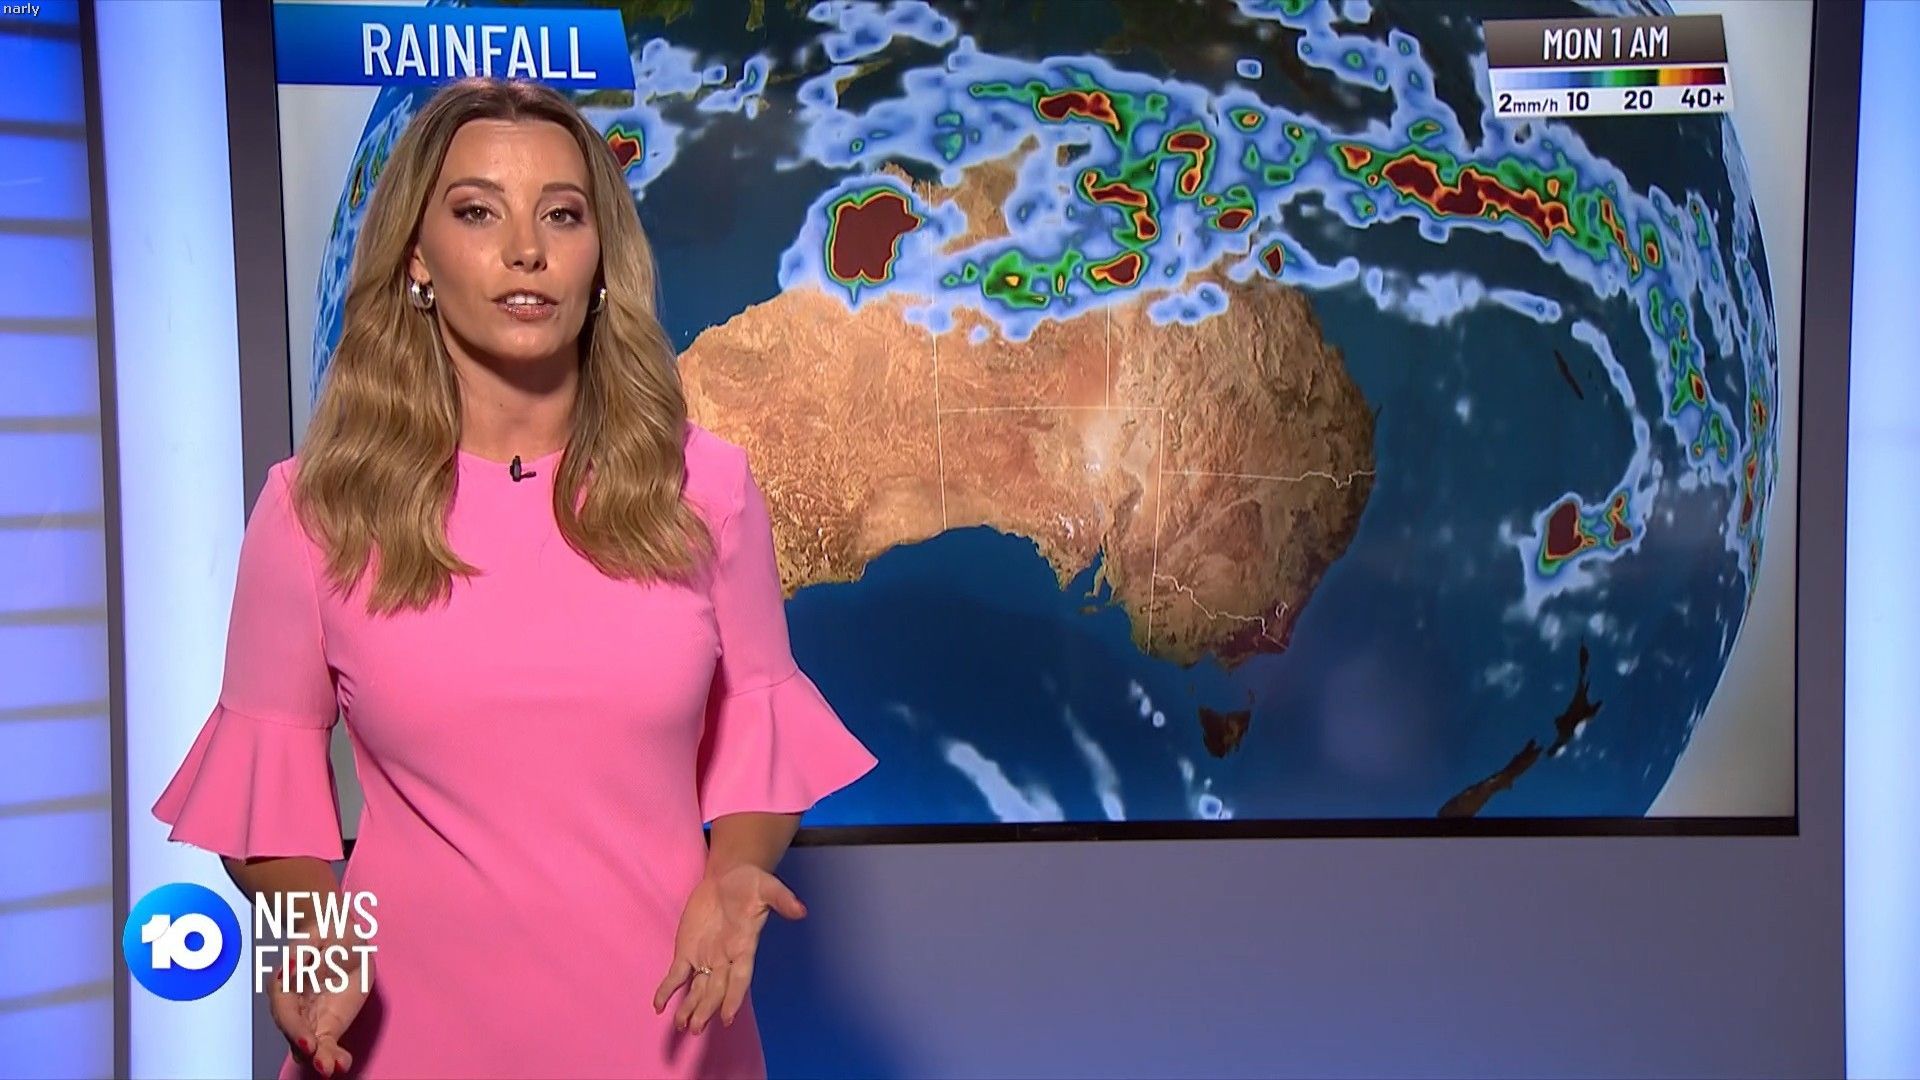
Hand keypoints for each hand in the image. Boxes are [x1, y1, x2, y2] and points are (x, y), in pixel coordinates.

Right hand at [265, 935, 373, 1076]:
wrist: (344, 937)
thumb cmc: (330, 932)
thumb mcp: (323, 934)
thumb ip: (306, 954)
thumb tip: (294, 972)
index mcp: (285, 983)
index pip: (285, 1013)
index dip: (295, 1030)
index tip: (310, 1042)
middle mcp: (293, 1006)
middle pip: (295, 1034)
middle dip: (308, 1051)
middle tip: (324, 1064)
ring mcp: (309, 1017)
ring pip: (309, 1045)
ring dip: (320, 1058)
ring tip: (334, 1068)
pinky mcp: (326, 1023)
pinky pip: (327, 1043)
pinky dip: (333, 1055)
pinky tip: (343, 1063)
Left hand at [652, 863, 806, 1034]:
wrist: (728, 877)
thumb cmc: (750, 884)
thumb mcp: (767, 887)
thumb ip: (782, 899)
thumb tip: (801, 910)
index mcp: (744, 947)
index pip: (739, 978)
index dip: (733, 998)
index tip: (727, 1018)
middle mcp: (725, 959)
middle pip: (716, 990)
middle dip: (706, 1008)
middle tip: (697, 1028)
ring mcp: (705, 958)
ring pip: (697, 989)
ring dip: (689, 1007)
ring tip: (682, 1026)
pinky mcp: (686, 951)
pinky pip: (676, 976)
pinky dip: (667, 990)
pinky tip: (659, 1006)